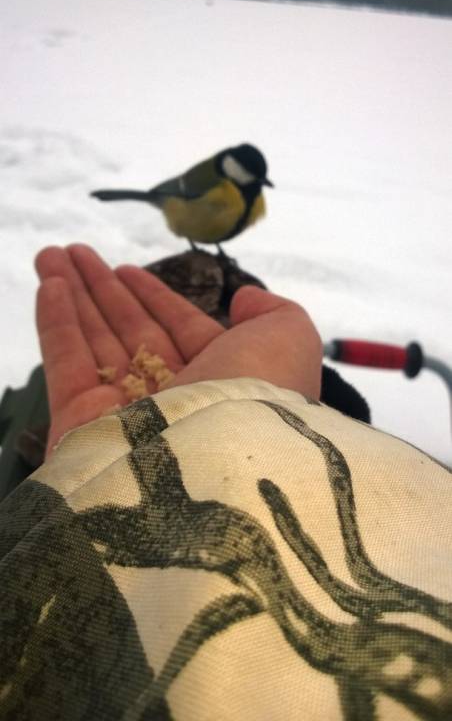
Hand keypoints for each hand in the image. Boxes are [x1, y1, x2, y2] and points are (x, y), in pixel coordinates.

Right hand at [36, 244, 321, 454]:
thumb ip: (274, 313)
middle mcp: (175, 398)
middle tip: (76, 252)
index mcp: (223, 380)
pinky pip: (67, 365)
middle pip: (132, 331)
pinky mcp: (84, 428)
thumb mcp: (290, 342)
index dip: (154, 296)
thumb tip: (244, 299)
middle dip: (105, 289)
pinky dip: (57, 324)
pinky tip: (50, 285)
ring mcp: (127, 415)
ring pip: (95, 342)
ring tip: (50, 254)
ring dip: (74, 295)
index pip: (181, 329)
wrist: (217, 472)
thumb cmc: (260, 396)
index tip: (126, 268)